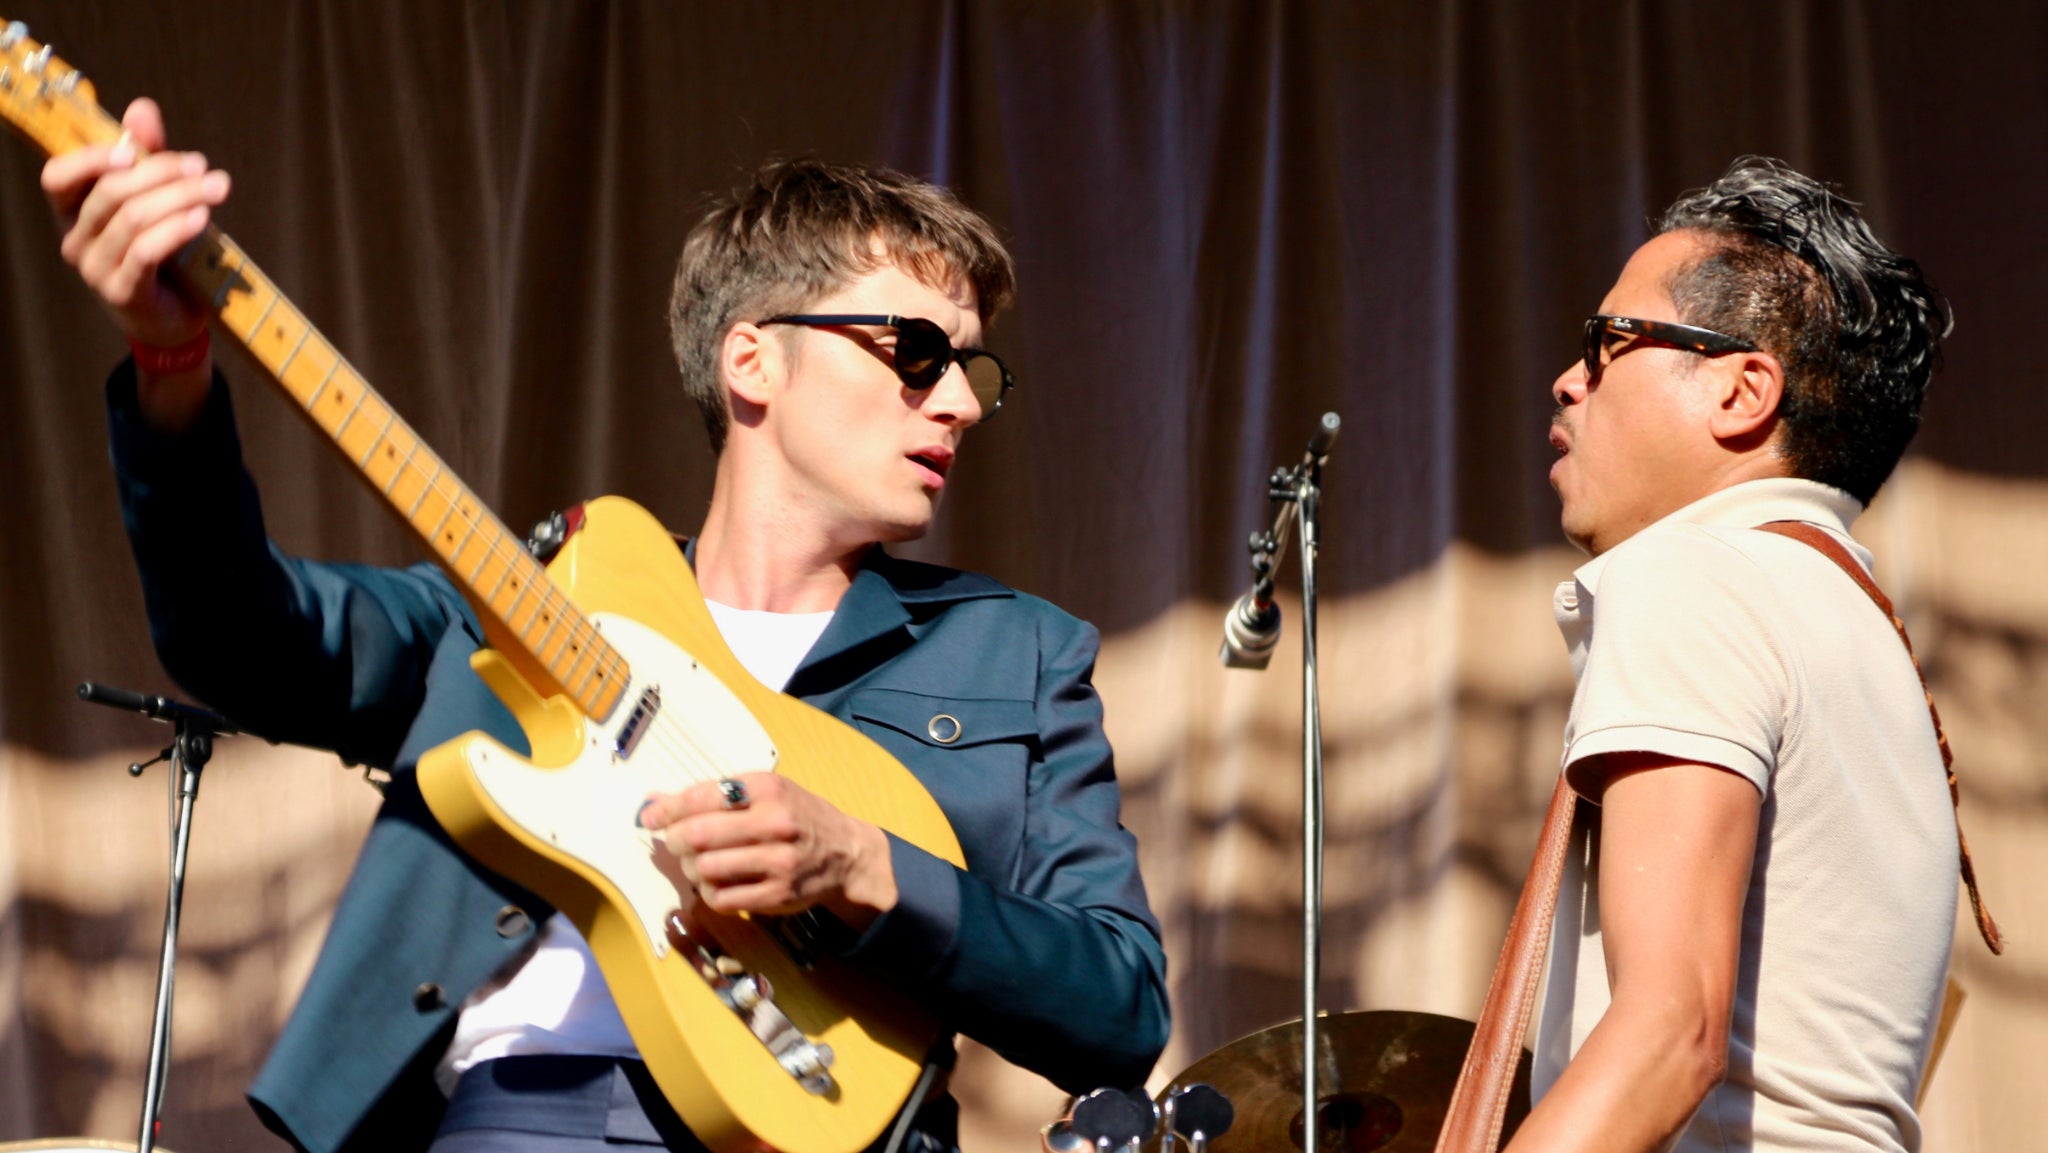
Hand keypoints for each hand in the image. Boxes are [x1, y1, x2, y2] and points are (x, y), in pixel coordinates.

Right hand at [43, 98, 227, 427]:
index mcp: (72, 213)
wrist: (175, 319)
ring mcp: (95, 270)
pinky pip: (147, 251)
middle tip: (202, 167)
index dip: (91, 158)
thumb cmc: (163, 253)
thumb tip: (142, 108)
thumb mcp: (155, 199)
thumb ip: (147, 155)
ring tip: (217, 187)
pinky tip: (203, 216)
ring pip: (133, 219)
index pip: (57, 177)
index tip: (137, 149)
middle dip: (162, 172)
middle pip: (111, 192)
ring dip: (180, 196)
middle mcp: (75, 241)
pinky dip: (177, 228)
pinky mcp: (124, 293)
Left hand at [642, 773, 897, 930]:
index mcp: (768, 789)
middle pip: (698, 835)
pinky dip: (710, 892)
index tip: (650, 818)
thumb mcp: (765, 792)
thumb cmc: (797, 816)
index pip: (702, 796)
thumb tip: (654, 802)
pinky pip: (722, 898)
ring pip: (706, 869)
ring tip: (699, 863)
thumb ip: (714, 795)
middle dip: (675, 841)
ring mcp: (778, 861)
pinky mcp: (778, 894)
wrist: (846, 852)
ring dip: (691, 869)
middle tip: (676, 842)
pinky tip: (718, 883)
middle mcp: (775, 822)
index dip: (667, 809)